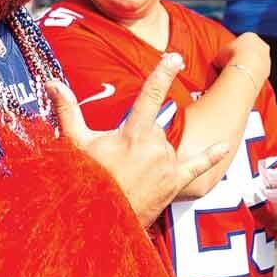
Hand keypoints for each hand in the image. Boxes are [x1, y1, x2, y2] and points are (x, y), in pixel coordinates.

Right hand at [47, 53, 228, 226]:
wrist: (100, 220)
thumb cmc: (86, 180)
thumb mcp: (77, 143)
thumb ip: (68, 109)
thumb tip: (53, 82)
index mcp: (134, 132)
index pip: (150, 94)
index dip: (163, 73)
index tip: (174, 56)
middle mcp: (156, 145)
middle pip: (156, 125)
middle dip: (140, 135)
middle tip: (120, 158)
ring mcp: (168, 164)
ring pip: (166, 144)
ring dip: (152, 151)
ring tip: (131, 172)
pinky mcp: (175, 182)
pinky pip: (197, 166)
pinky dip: (210, 155)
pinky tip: (223, 145)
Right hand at [212, 32, 269, 80]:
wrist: (244, 69)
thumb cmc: (232, 58)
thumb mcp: (221, 52)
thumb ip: (224, 54)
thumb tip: (220, 61)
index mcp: (250, 35)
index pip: (243, 40)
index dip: (235, 49)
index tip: (229, 56)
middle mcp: (261, 44)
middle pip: (253, 50)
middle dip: (245, 56)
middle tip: (235, 64)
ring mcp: (267, 57)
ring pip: (257, 61)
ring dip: (250, 66)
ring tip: (239, 73)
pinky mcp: (268, 70)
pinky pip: (259, 71)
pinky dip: (253, 74)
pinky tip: (245, 79)